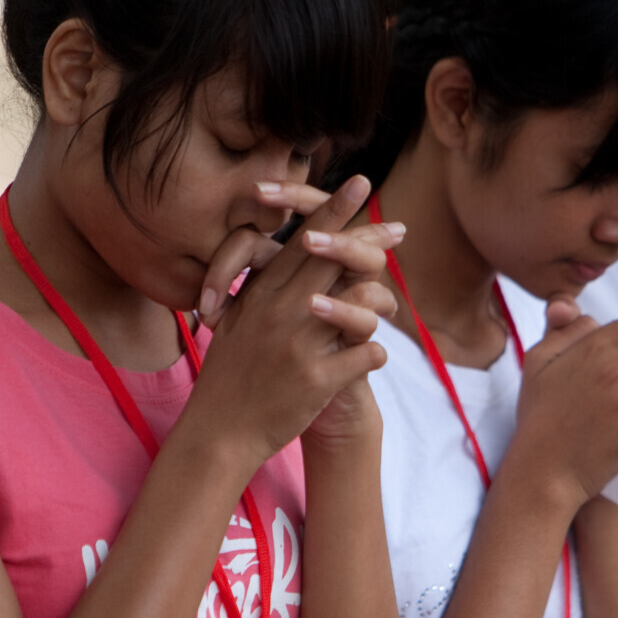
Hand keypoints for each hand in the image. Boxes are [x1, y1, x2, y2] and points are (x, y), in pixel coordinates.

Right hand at [183, 176, 402, 463]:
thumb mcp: (238, 324)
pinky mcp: (315, 381)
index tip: (359, 184)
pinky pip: (364, 356)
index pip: (304, 242)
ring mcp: (299, 345)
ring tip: (390, 308)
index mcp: (262, 296)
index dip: (334, 212)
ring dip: (379, 305)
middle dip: (369, 239)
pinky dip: (375, 354)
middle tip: (398, 226)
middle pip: (333, 262)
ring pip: (357, 305)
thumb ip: (264, 293)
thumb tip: (289, 263)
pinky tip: (376, 356)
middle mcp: (281, 313)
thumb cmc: (228, 377)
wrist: (218, 432)